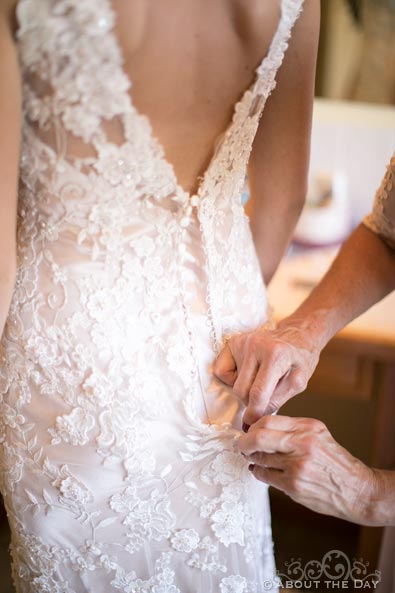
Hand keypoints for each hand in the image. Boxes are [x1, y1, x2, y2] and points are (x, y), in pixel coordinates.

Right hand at [213, 321, 321, 426]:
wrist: (296, 335)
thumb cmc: (299, 360)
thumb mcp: (298, 382)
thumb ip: (277, 399)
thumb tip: (255, 416)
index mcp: (276, 355)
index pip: (258, 392)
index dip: (254, 412)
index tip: (251, 423)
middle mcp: (256, 345)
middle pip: (242, 390)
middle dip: (251, 401)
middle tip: (264, 397)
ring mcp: (242, 342)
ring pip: (233, 383)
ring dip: (244, 390)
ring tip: (259, 381)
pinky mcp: (233, 342)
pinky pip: (222, 371)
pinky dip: (232, 378)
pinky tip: (247, 373)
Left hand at [237, 415, 376, 524]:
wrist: (355, 489)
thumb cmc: (334, 461)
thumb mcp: (318, 434)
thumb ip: (292, 428)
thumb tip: (260, 426)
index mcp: (307, 427)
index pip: (268, 421)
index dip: (252, 426)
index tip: (249, 430)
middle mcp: (302, 444)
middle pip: (258, 438)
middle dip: (244, 442)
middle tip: (241, 445)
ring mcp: (297, 466)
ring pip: (259, 458)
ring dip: (252, 458)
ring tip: (253, 457)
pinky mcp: (293, 486)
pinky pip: (265, 476)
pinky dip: (258, 471)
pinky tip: (259, 469)